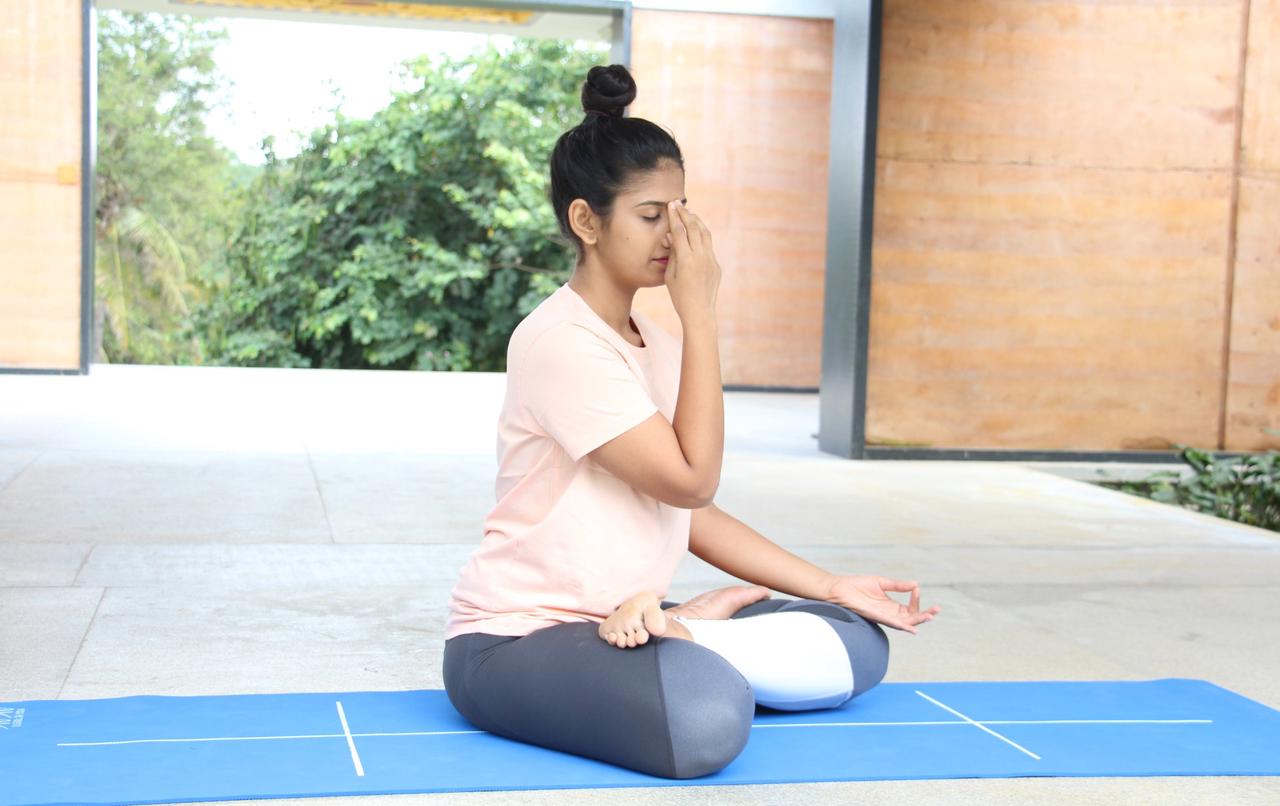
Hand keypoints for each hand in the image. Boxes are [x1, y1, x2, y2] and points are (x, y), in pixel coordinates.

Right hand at [663, 200, 720, 322]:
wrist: (700, 312)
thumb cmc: (679, 296)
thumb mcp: (670, 275)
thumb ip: (672, 254)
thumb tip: (672, 236)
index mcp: (686, 260)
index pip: (679, 231)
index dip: (674, 217)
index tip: (671, 205)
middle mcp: (700, 257)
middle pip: (693, 228)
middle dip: (685, 214)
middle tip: (678, 204)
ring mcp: (711, 260)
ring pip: (705, 233)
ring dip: (696, 221)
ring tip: (689, 213)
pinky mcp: (716, 265)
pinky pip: (709, 246)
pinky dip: (702, 235)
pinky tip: (697, 231)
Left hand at [822, 574, 940, 634]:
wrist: (839, 588)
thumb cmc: (857, 586)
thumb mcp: (882, 582)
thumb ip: (898, 585)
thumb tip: (915, 584)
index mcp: (891, 606)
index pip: (910, 608)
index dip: (916, 600)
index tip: (917, 589)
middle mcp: (889, 614)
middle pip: (912, 619)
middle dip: (925, 615)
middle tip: (937, 609)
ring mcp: (883, 616)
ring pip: (905, 623)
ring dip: (918, 620)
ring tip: (930, 616)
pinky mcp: (876, 616)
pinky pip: (892, 624)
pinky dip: (903, 626)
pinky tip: (912, 628)